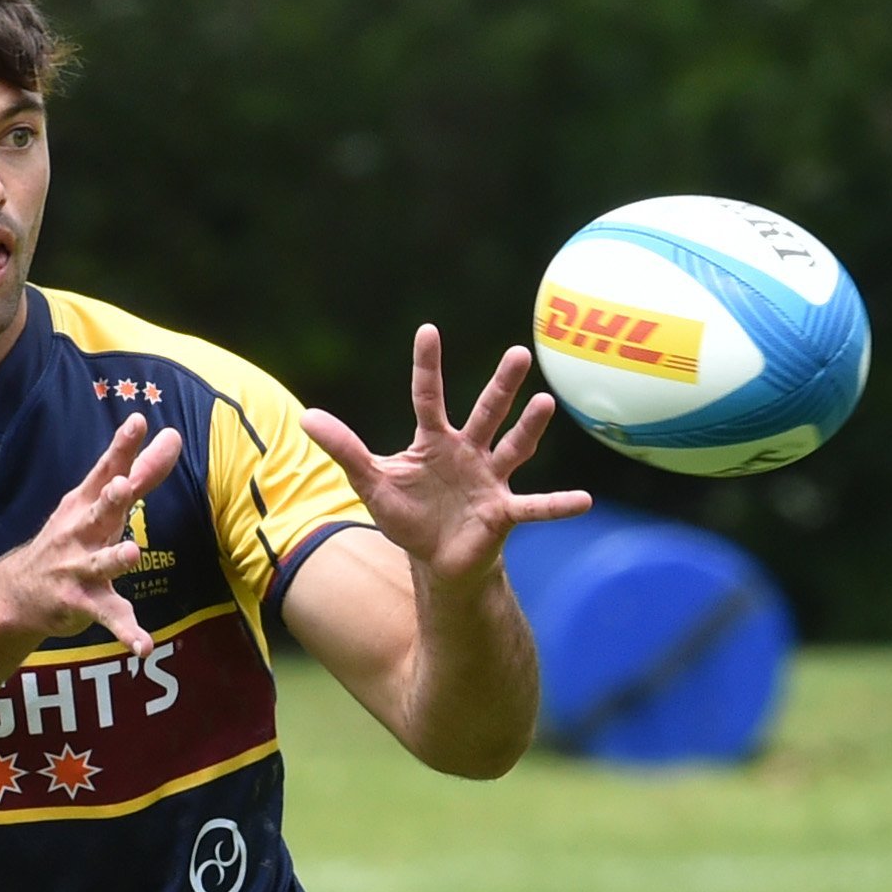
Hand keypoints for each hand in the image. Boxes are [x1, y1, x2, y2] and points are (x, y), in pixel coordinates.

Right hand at [0, 412, 181, 659]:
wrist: (18, 592)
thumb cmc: (70, 539)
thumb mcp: (98, 504)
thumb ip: (139, 472)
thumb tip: (172, 435)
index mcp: (86, 505)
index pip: (106, 471)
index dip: (121, 447)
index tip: (137, 421)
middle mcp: (80, 533)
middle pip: (98, 513)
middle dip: (109, 499)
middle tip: (121, 486)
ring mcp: (78, 569)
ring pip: (100, 564)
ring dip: (114, 559)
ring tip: (131, 553)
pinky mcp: (81, 604)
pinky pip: (108, 618)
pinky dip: (127, 633)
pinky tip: (144, 647)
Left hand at [302, 327, 588, 587]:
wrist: (437, 560)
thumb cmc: (409, 517)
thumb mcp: (372, 482)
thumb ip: (345, 449)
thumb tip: (307, 418)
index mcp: (434, 442)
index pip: (427, 397)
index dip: (427, 366)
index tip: (428, 330)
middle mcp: (468, 452)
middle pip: (486, 412)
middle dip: (501, 385)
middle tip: (519, 354)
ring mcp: (490, 480)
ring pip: (513, 448)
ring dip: (530, 428)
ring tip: (545, 403)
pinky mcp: (502, 513)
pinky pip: (534, 507)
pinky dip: (557, 506)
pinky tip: (584, 501)